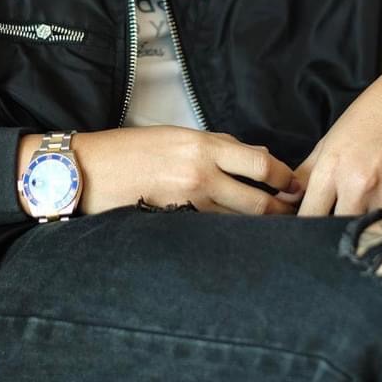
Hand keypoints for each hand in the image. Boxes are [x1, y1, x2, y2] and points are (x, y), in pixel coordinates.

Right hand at [17, 126, 302, 217]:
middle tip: (294, 219)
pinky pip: (209, 232)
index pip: (260, 162)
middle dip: (280, 211)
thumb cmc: (127, 149)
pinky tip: (235, 245)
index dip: (284, 177)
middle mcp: (199, 171)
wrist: (86, 169)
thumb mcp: (174, 135)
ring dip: (257, 229)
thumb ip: (215, 146)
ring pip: (236, 221)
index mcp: (202, 144)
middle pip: (256, 199)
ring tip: (273, 237)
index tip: (295, 186)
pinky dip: (225, 236)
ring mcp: (186, 201)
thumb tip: (254, 156)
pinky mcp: (173, 223)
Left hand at [291, 47, 381, 217]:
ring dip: (363, 233)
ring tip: (362, 220)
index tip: (307, 232)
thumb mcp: (331, 139)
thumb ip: (307, 173)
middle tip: (334, 231)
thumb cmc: (371, 116)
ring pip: (367, 234)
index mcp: (332, 168)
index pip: (308, 216)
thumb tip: (284, 200)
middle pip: (336, 231)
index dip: (305, 228)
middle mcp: (359, 184)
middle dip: (332, 234)